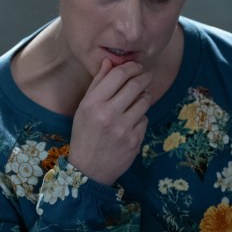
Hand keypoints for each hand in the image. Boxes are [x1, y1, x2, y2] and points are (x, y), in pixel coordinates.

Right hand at [68, 59, 151, 185]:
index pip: (118, 75)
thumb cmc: (85, 134)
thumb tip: (109, 61)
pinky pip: (144, 120)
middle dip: (144, 77)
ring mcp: (123, 128)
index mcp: (93, 103)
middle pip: (135, 85)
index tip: (137, 66)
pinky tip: (132, 120)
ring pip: (144, 101)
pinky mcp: (135, 140)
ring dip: (145, 95)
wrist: (88, 169)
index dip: (131, 67)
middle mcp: (108, 114)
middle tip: (146, 75)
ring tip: (141, 96)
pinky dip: (140, 117)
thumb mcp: (84, 108)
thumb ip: (98, 84)